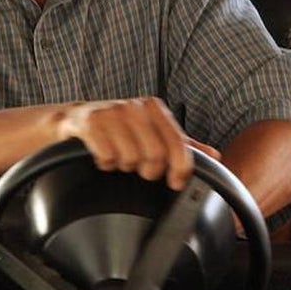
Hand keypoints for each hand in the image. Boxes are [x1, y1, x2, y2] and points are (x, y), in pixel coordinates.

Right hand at [57, 97, 219, 189]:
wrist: (75, 119)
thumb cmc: (119, 128)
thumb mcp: (153, 131)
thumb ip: (183, 144)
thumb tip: (215, 155)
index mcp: (154, 108)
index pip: (178, 143)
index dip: (180, 168)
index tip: (176, 182)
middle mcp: (134, 106)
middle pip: (155, 155)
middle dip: (148, 171)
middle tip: (140, 169)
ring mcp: (110, 113)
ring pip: (130, 158)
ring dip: (124, 167)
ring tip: (119, 159)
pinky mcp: (89, 123)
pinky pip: (106, 157)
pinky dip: (105, 165)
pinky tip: (103, 158)